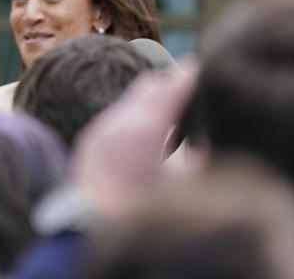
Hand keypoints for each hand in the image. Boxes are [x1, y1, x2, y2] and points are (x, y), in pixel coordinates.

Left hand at [71, 68, 195, 217]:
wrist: (91, 229)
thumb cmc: (142, 212)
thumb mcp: (182, 189)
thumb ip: (198, 161)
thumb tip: (204, 145)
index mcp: (144, 130)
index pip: (171, 89)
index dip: (188, 76)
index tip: (199, 65)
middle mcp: (118, 122)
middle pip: (149, 86)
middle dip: (169, 85)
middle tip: (189, 88)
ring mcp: (100, 129)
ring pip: (131, 101)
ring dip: (151, 102)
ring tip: (172, 116)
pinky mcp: (89, 140)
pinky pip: (116, 117)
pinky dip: (134, 118)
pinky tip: (148, 135)